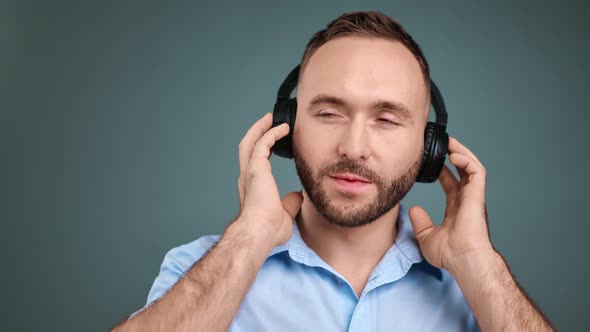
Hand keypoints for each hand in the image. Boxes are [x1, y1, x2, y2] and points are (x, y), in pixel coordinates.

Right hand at [236, 113, 302, 245]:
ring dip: (260, 128)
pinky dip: (271, 133)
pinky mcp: (255, 168)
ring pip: (250, 141)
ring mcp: (249, 172)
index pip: (254, 162)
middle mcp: (246, 177)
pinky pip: (262, 143)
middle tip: (267, 121)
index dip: (261, 149)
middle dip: (256, 132)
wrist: (259, 233)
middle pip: (247, 147)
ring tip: (271, 118)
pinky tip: (282, 128)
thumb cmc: (268, 230)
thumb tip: (298, 196)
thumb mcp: (284, 214)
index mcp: (252, 188)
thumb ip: (290, 203)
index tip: (272, 141)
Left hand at [408, 136, 494, 273]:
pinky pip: (476, 171)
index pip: (451, 183)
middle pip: (463, 170)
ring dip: (461, 152)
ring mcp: (473, 196)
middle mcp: (467, 199)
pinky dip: (467, 160)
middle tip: (442, 143)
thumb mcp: (427, 236)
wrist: (463, 260)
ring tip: (449, 142)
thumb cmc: (450, 254)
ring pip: (471, 166)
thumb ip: (421, 222)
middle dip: (454, 154)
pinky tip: (454, 155)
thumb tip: (414, 209)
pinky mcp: (477, 195)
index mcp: (457, 207)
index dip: (442, 170)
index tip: (431, 161)